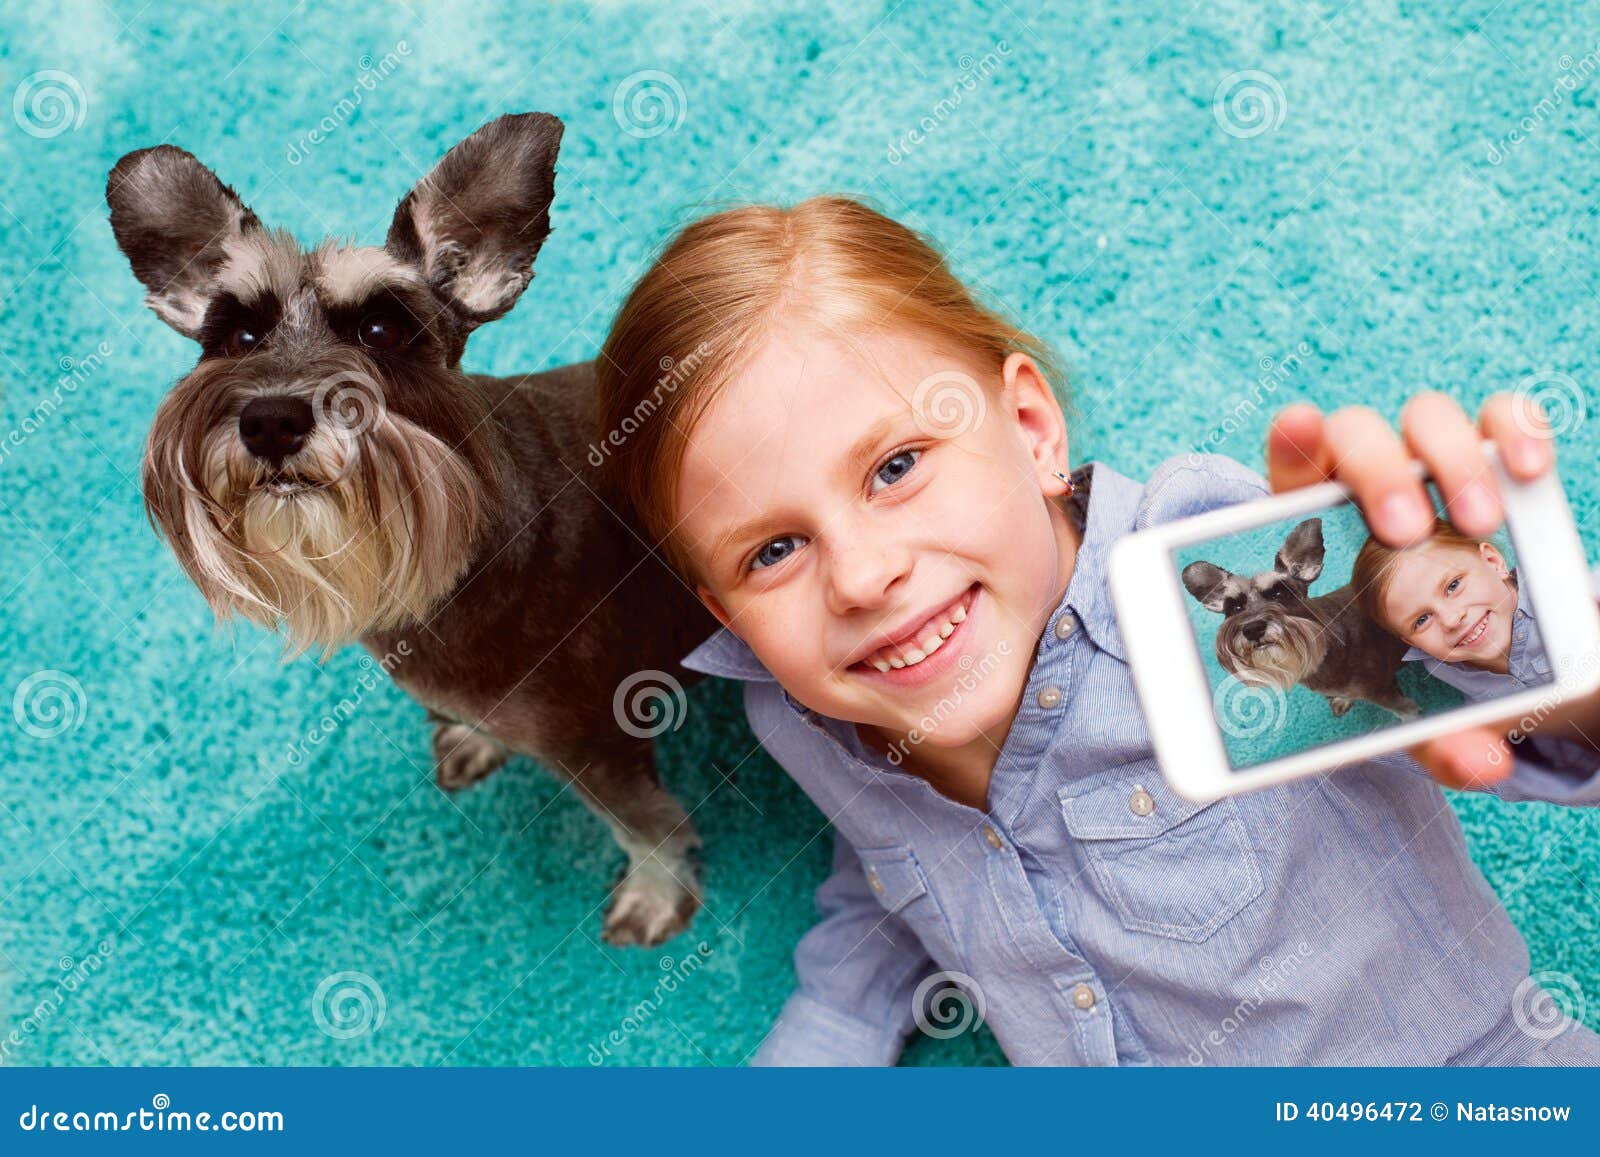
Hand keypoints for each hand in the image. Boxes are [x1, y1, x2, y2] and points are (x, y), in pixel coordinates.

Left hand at [1265, 391, 1554, 788]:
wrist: (1475, 642)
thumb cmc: (1410, 668)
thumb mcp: (1410, 710)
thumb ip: (1435, 736)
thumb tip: (1484, 764)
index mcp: (1313, 526)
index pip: (1289, 464)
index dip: (1291, 439)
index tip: (1298, 426)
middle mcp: (1365, 479)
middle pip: (1356, 437)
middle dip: (1379, 473)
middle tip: (1405, 530)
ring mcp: (1426, 460)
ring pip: (1426, 418)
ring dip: (1450, 460)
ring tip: (1481, 522)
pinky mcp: (1490, 452)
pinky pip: (1500, 418)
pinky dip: (1515, 430)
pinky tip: (1527, 470)